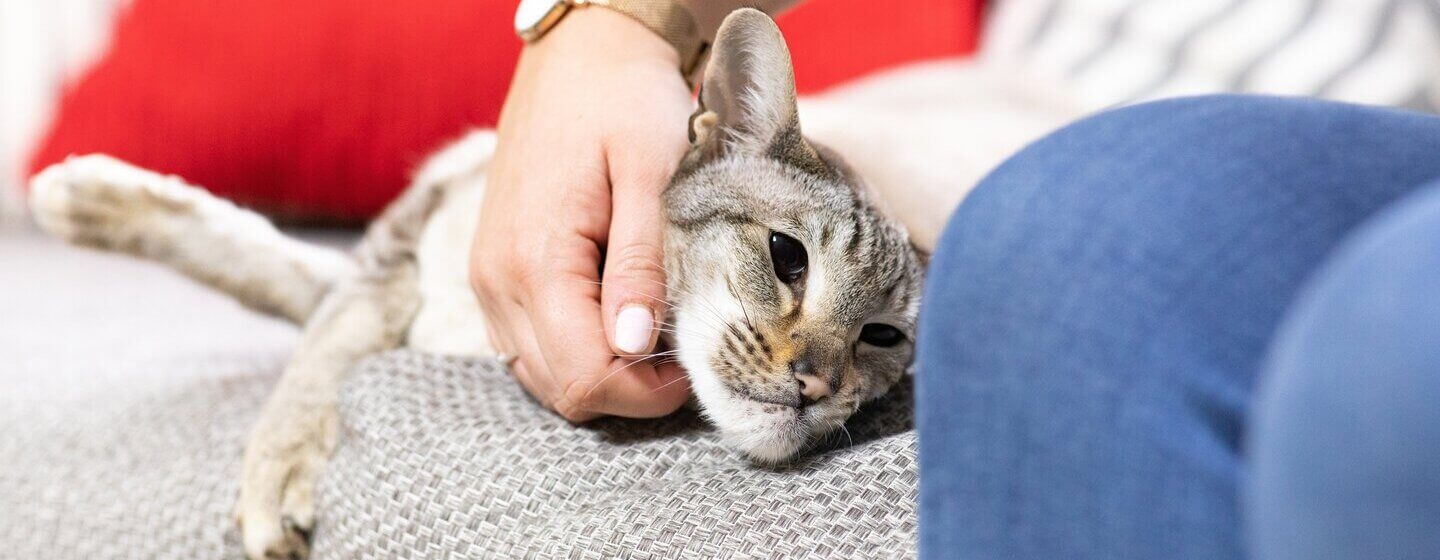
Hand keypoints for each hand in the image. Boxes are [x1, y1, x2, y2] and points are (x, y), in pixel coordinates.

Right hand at [471, 8, 693, 421]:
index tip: (693, 362)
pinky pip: (528, 346)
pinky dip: (574, 350)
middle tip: (683, 350)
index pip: (584, 377)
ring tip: (655, 330)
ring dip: (602, 372)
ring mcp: (488, 279)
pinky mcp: (493, 272)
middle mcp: (497, 280)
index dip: (647, 392)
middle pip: (561, 389)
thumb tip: (634, 346)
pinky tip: (618, 316)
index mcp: (535, 259)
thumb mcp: (653, 173)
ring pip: (542, 376)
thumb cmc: (625, 102)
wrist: (580, 55)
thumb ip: (642, 263)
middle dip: (629, 389)